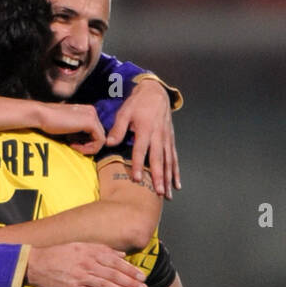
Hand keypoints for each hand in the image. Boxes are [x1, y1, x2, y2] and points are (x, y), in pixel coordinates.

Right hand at [26, 243, 146, 286]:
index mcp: (90, 251)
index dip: (130, 270)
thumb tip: (121, 254)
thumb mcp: (81, 245)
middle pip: (113, 274)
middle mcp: (87, 263)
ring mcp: (80, 276)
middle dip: (130, 282)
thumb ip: (102, 250)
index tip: (142, 276)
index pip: (115, 261)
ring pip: (106, 284)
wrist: (35, 263)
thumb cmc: (58, 253)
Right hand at [35, 102, 106, 155]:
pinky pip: (99, 141)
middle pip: (99, 135)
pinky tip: (73, 146)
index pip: (95, 132)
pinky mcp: (90, 122)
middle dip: (87, 145)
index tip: (72, 143)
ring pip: (101, 139)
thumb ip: (79, 133)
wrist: (41, 115)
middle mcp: (92, 111)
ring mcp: (92, 115)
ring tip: (73, 146)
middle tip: (72, 146)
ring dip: (87, 148)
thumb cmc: (50, 123)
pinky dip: (88, 148)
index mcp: (87, 111)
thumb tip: (88, 145)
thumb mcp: (69, 128)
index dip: (85, 142)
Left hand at [105, 80, 179, 197]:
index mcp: (146, 128)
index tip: (138, 179)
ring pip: (168, 161)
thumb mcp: (125, 112)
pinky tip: (176, 185)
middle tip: (157, 192)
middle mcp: (159, 135)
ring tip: (167, 194)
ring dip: (168, 179)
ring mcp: (166, 139)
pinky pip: (174, 158)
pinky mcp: (170, 140)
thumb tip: (109, 143)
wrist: (156, 92)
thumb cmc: (138, 103)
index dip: (139, 165)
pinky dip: (175, 172)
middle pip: (158, 159)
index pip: (141, 150)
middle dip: (158, 177)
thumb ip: (118, 128)